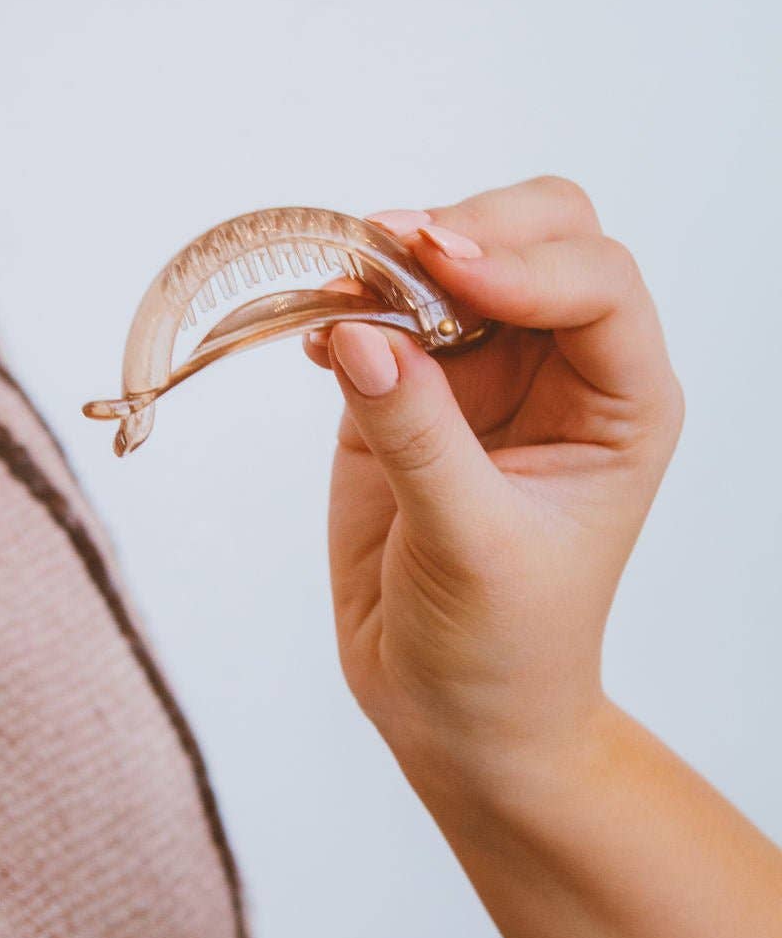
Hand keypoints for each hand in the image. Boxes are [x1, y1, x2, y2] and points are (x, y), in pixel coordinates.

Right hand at [304, 176, 684, 802]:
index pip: (597, 284)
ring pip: (452, 257)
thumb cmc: (502, 645)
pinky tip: (318, 333)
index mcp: (620, 403)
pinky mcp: (408, 389)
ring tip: (335, 290)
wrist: (449, 708)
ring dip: (393, 258)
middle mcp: (560, 368)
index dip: (524, 263)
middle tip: (386, 251)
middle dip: (466, 230)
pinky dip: (346, 303)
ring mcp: (482, 371)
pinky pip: (379, 310)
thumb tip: (356, 332)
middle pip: (540, 232)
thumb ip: (418, 436)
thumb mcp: (472, 547)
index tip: (440, 270)